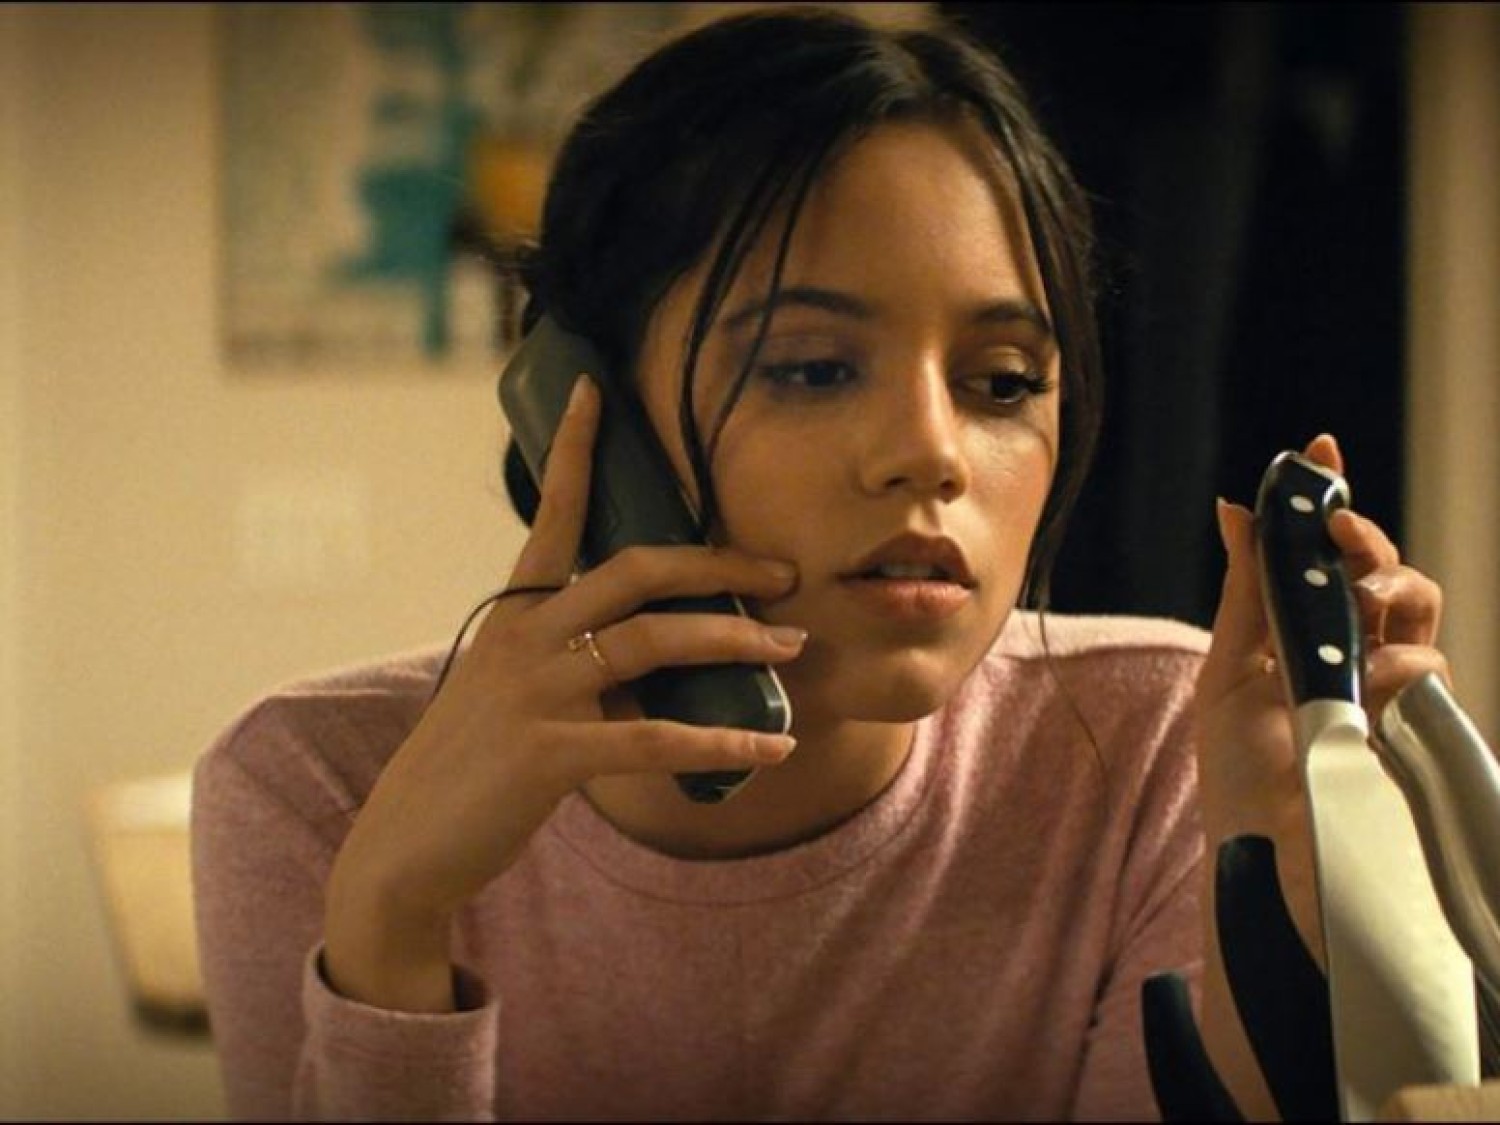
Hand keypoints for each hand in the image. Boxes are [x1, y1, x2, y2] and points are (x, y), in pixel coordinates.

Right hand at [323, 375, 804, 1009]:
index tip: (596, 389)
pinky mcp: (549, 754)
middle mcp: (523, 637)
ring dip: (736, 640)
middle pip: (635, 571)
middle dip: (718, 564)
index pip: (551, 515)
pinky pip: (656, 740)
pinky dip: (724, 742)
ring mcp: (534, 692)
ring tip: (792, 650)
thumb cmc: (472, 766)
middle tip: (785, 571)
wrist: (408, 847)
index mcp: (513, 614)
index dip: (575, 451)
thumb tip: (662, 657)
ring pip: (654, 642)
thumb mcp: (515, 692)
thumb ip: (575, 661)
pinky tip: (773, 749)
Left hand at [1193, 434, 1449, 1114]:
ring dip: (1392, 584)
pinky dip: (1400, 658)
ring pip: (1418, 611)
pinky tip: (1371, 671)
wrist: (1269, 862)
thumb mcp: (1232, 674)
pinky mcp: (1416, 728)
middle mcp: (1351, 656)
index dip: (1326, 500)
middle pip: (1382, 573)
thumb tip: (1235, 507)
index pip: (1323, 556)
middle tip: (1337, 524)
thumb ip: (1246, 594)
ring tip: (1361, 592)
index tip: (1316, 446)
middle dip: (1366, 537)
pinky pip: (1427, 670)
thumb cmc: (1243, 777)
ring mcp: (1389, 691)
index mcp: (1301, 636)